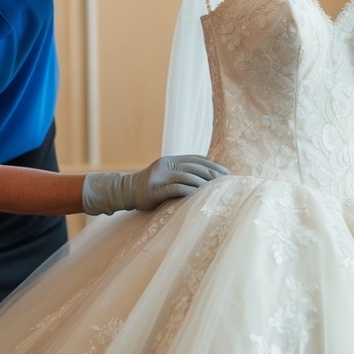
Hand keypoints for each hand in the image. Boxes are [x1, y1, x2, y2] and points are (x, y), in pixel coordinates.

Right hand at [81, 155, 229, 214]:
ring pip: (185, 176)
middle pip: (193, 166)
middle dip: (212, 173)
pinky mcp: (154, 190)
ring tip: (216, 188)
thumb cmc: (152, 185)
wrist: (126, 191)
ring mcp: (159, 177)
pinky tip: (198, 194)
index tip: (226, 171)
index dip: (212, 164)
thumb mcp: (167, 174)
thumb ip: (182, 171)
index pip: (196, 159)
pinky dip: (188, 191)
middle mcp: (165, 165)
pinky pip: (174, 189)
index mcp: (170, 159)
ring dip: (202, 182)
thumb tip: (206, 174)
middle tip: (226, 180)